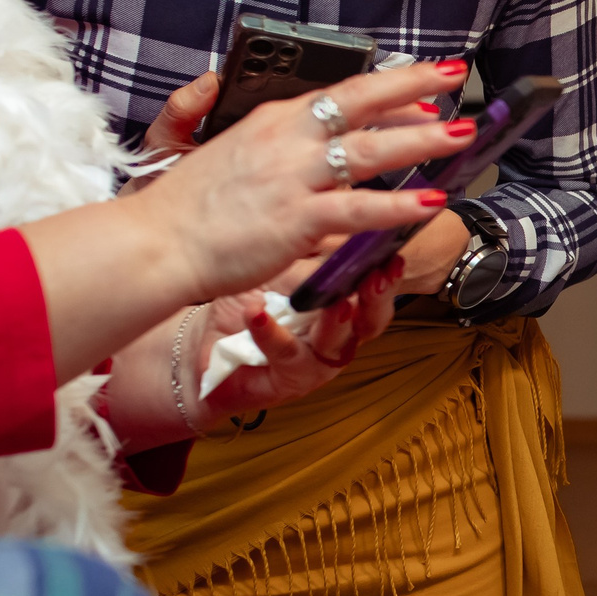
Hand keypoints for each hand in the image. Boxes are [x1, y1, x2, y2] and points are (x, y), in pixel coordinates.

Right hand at [131, 62, 473, 305]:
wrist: (156, 243)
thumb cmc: (189, 210)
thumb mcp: (234, 159)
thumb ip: (279, 153)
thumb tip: (320, 158)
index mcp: (272, 122)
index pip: (341, 93)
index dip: (387, 85)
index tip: (423, 81)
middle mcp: (287, 140)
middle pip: (362, 103)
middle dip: (414, 87)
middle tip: (455, 76)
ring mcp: (293, 177)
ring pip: (370, 150)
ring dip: (422, 141)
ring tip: (463, 136)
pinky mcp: (296, 219)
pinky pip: (359, 208)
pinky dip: (399, 204)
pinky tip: (432, 201)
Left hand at [195, 257, 402, 422]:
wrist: (204, 350)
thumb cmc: (247, 307)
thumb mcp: (281, 272)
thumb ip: (313, 255)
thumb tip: (338, 215)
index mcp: (343, 310)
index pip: (376, 293)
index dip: (389, 276)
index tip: (393, 255)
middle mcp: (338, 339)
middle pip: (371, 322)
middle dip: (377, 300)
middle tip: (376, 278)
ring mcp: (316, 363)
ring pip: (337, 344)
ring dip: (337, 322)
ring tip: (336, 303)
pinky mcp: (287, 381)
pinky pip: (285, 356)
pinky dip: (272, 333)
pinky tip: (257, 314)